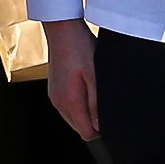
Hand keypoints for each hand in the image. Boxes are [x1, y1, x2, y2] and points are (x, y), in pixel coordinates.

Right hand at [44, 18, 99, 139]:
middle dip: (93, 121)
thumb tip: (100, 126)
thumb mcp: (95, 76)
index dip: (101, 130)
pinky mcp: (54, 89)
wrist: (62, 30)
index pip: (86, 133)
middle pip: (79, 127)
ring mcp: (54, 96)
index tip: (110, 116)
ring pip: (73, 117)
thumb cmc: (80, 48)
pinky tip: (85, 86)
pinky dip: (78, 103)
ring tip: (94, 90)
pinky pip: (68, 106)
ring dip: (85, 111)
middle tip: (104, 101)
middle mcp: (59, 102)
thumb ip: (96, 104)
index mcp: (69, 101)